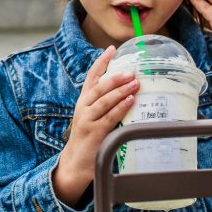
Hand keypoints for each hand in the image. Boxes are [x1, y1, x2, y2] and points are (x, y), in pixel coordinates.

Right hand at [53, 46, 139, 206]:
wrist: (75, 163)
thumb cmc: (88, 138)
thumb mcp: (92, 117)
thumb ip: (104, 105)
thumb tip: (128, 90)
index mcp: (83, 101)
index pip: (91, 76)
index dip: (101, 62)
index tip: (111, 49)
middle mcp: (83, 107)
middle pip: (99, 86)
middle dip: (116, 76)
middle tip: (132, 71)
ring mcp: (87, 119)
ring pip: (104, 100)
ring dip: (121, 90)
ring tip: (136, 83)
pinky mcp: (94, 132)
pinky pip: (109, 116)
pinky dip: (120, 107)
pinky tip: (131, 101)